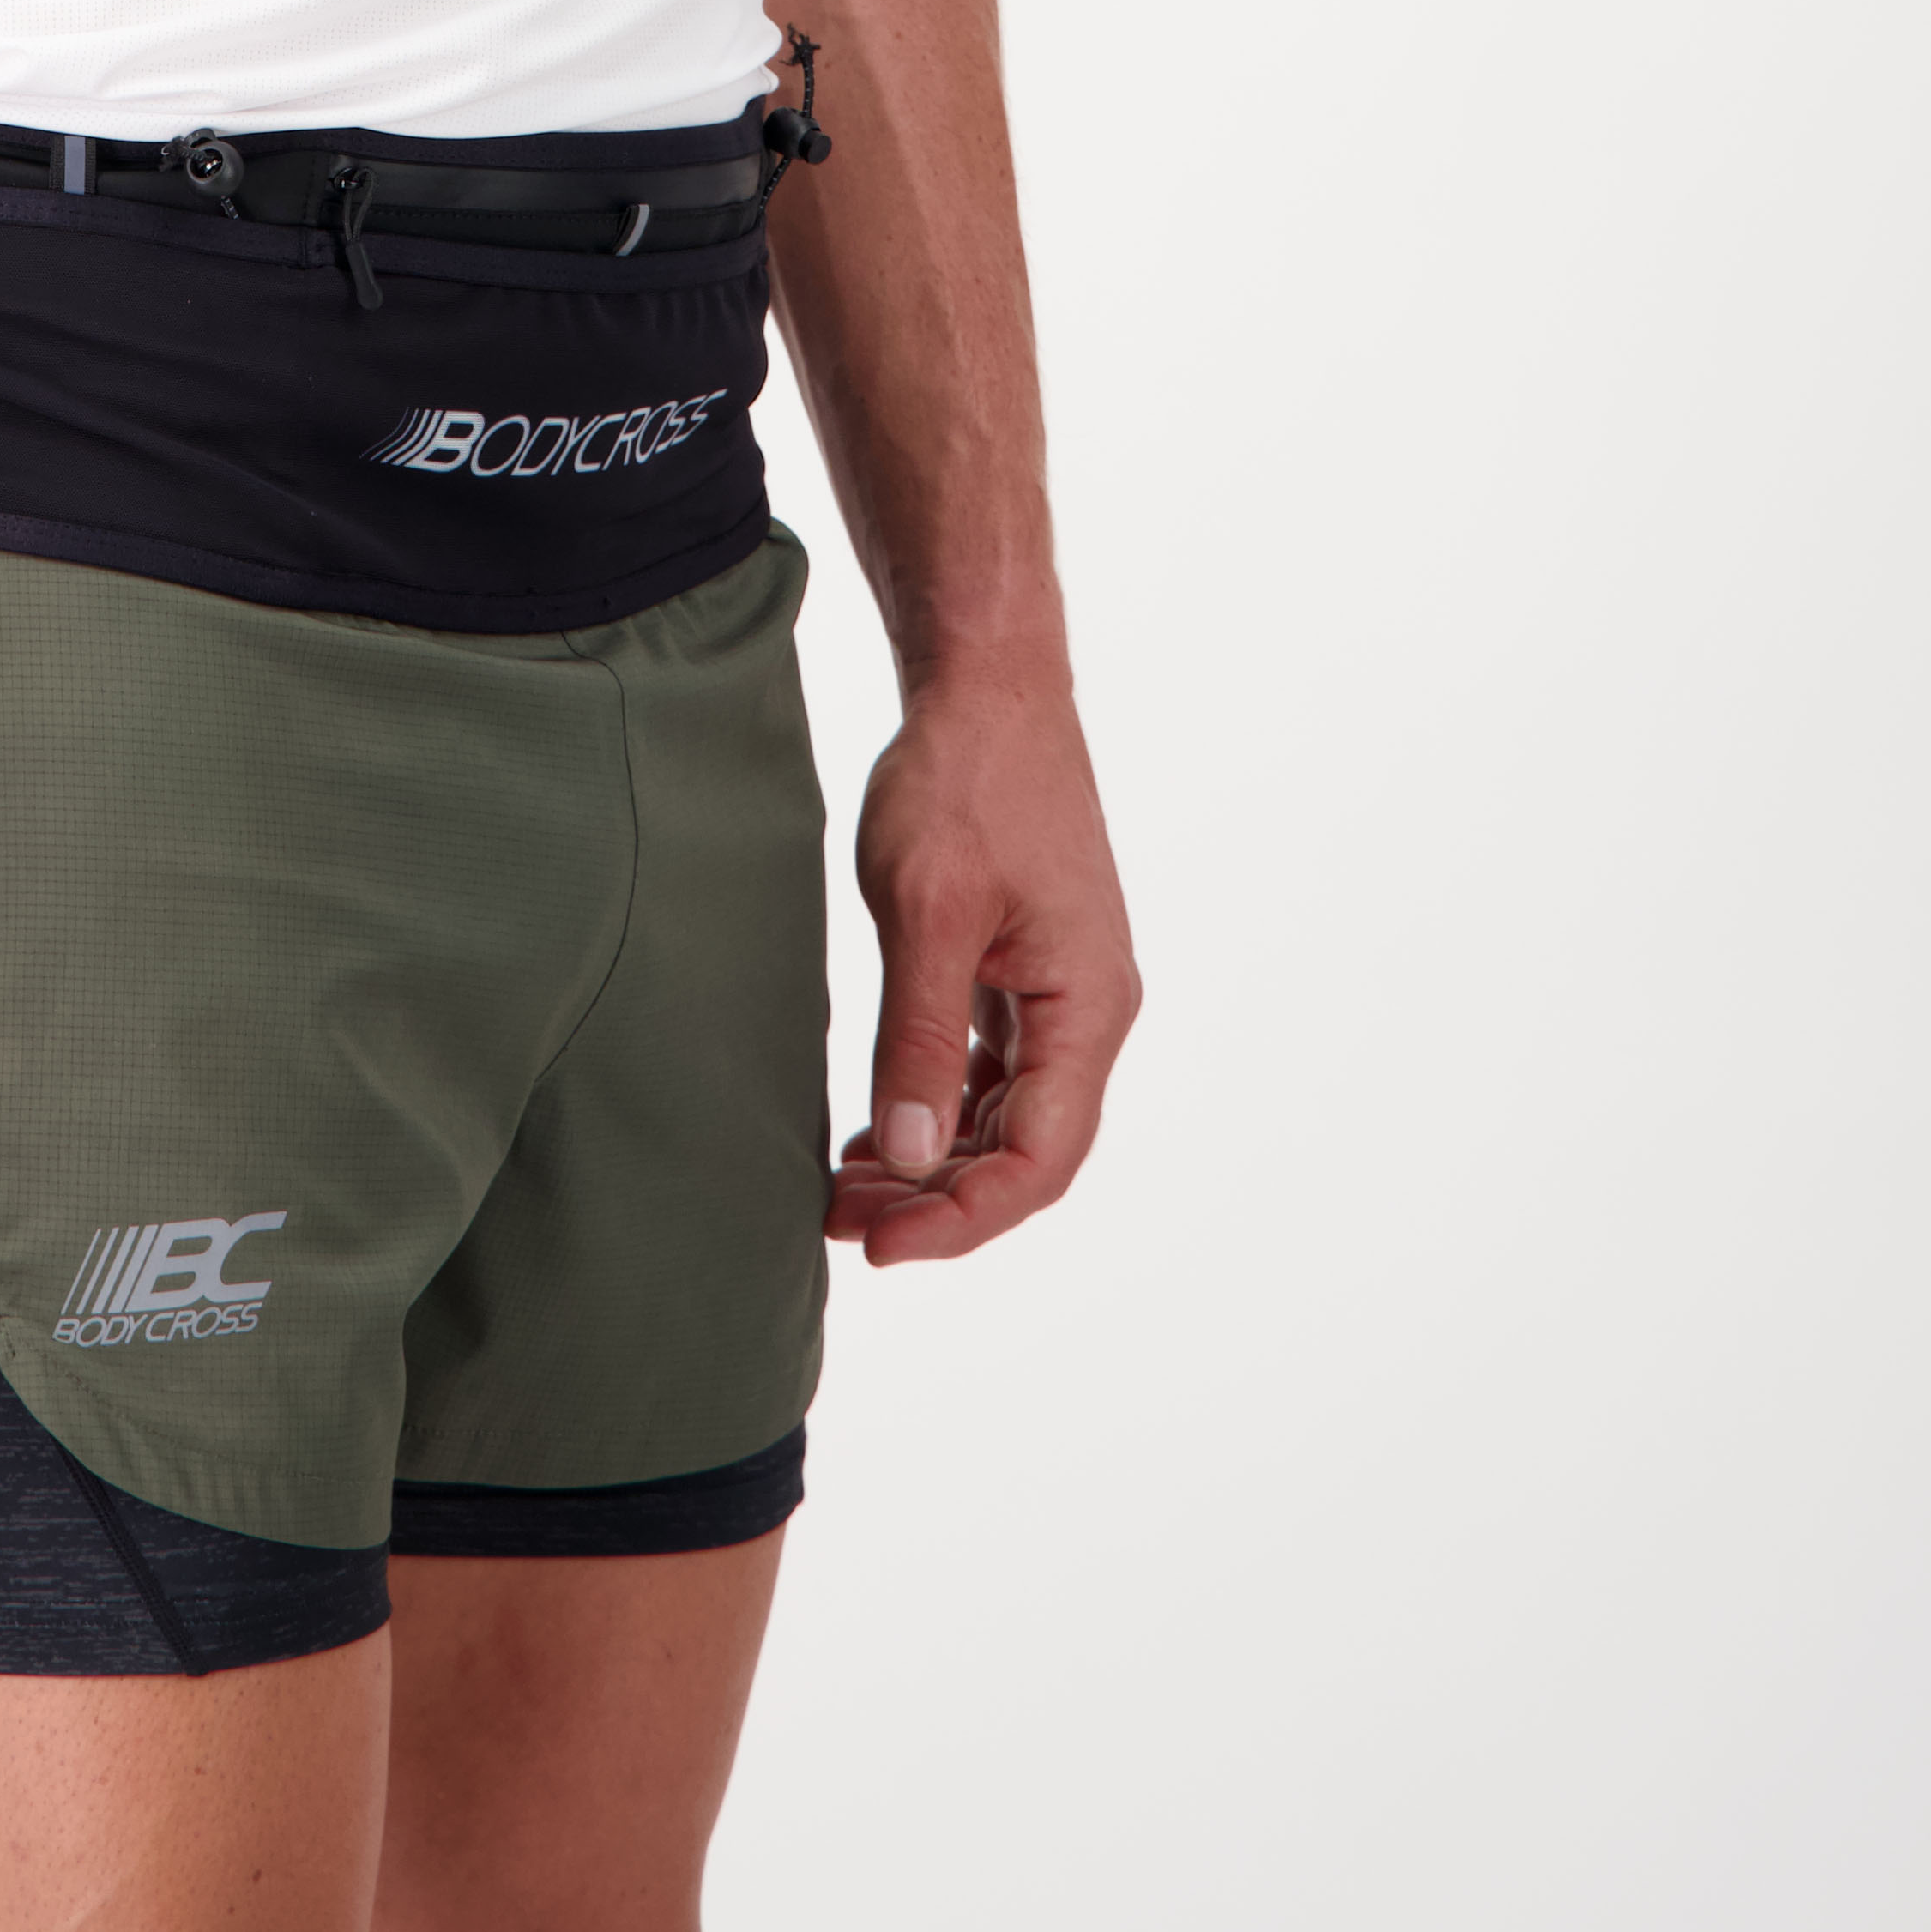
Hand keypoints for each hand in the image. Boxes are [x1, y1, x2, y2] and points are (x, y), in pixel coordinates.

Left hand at [828, 664, 1139, 1265]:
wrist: (987, 687)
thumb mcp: (928, 909)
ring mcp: (1059, 990)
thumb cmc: (965, 779)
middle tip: (842, 1223)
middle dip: (937, 1201)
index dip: (963, 1219)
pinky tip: (875, 1130)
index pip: (1040, 1159)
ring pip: (1006, 1116)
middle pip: (1026, 1151)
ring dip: (933, 1162)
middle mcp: (1088, 1010)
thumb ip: (921, 1038)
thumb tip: (911, 1157)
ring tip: (845, 1191)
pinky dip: (937, 1108)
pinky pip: (991, 1069)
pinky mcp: (1025, 968)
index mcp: (1087, 1006)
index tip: (881, 1244)